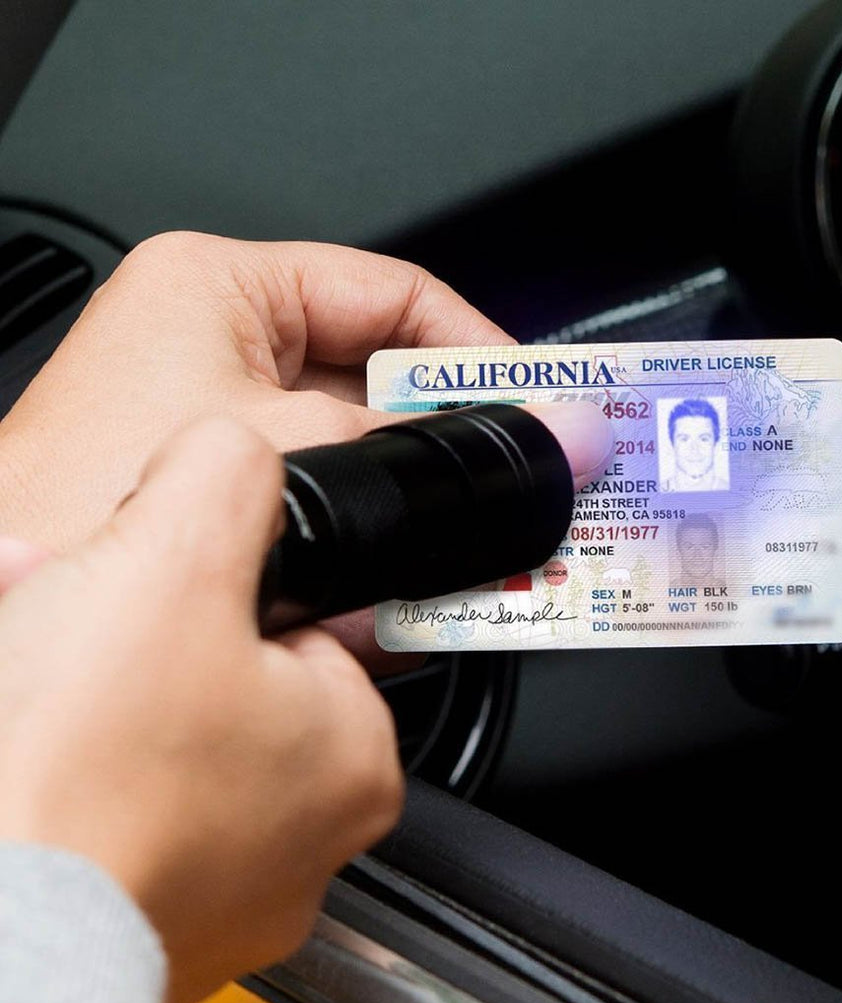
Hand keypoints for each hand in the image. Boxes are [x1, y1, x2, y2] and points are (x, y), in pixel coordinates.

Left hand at [0, 232, 514, 671]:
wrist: (4, 627)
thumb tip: (542, 440)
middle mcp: (223, 351)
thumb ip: (431, 449)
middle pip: (387, 386)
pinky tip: (414, 594)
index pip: (394, 294)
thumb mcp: (301, 450)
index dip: (477, 349)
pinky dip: (375, 555)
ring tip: (483, 546)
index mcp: (225, 289)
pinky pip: (327, 516)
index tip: (536, 404)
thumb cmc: (89, 503)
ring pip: (362, 463)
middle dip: (456, 448)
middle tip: (524, 482)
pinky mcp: (223, 505)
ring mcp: (225, 432)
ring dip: (421, 511)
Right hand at [0, 418, 403, 1002]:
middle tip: (77, 612)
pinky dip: (65, 762)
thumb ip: (229, 476)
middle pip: (221, 682)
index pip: (302, 630)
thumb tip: (236, 452)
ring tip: (30, 658)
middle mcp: (302, 838)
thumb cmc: (78, 781)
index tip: (161, 581)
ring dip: (90, 686)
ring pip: (156, 742)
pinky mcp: (136, 923)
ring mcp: (218, 892)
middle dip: (137, 629)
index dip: (218, 585)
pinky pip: (110, 806)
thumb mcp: (174, 560)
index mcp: (349, 756)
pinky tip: (25, 735)